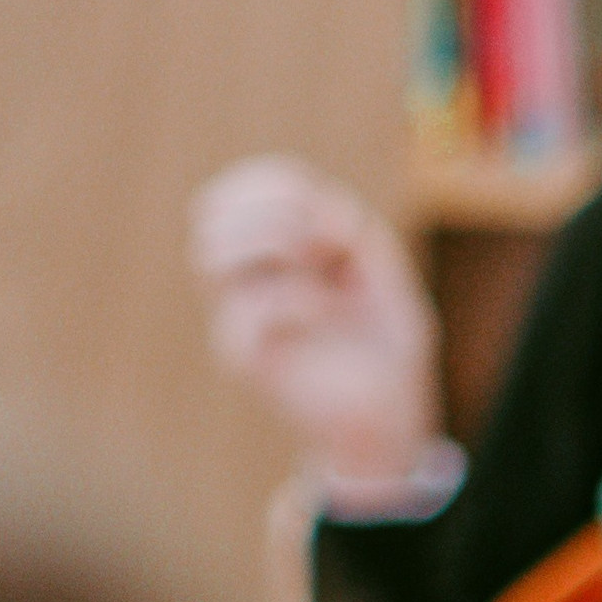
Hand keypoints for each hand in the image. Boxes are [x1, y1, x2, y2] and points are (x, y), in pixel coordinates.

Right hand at [187, 157, 443, 496]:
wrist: (391, 419)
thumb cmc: (386, 347)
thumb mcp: (386, 277)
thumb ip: (358, 236)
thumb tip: (325, 210)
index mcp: (276, 257)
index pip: (240, 193)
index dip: (276, 182)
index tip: (330, 210)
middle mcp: (248, 284)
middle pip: (212, 215)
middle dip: (274, 206)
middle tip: (325, 239)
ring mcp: (241, 319)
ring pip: (210, 253)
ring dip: (271, 239)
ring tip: (317, 263)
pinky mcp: (249, 359)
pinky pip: (251, 312)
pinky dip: (296, 299)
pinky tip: (325, 314)